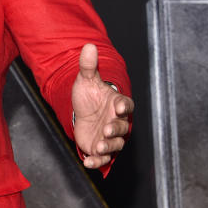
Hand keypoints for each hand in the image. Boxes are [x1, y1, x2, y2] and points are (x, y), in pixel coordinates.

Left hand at [71, 44, 133, 168]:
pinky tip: (88, 162)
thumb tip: (89, 45)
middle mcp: (117, 121)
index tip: (118, 107)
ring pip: (115, 145)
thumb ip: (88, 66)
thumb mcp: (86, 80)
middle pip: (122, 128)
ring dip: (108, 147)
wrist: (80, 112)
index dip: (124, 107)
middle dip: (115, 130)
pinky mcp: (100, 148)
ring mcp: (109, 136)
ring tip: (98, 146)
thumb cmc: (88, 96)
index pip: (126, 105)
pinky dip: (96, 161)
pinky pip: (103, 158)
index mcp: (117, 103)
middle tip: (107, 129)